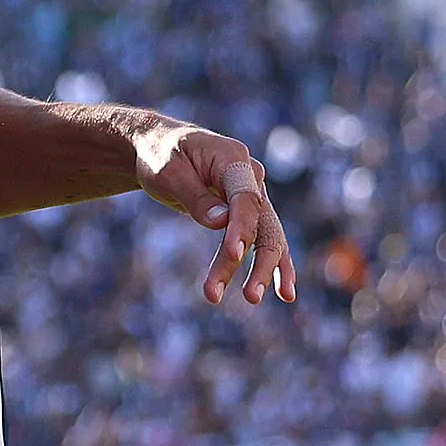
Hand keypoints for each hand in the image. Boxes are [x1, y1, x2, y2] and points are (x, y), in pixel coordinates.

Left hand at [137, 122, 296, 306]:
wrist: (161, 146)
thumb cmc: (161, 155)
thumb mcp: (168, 172)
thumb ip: (196, 197)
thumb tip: (221, 223)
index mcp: (233, 160)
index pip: (244, 198)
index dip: (242, 228)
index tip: (234, 255)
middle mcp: (252, 176)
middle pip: (264, 222)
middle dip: (259, 262)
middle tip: (250, 297)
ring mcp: (253, 194)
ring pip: (267, 235)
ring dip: (264, 270)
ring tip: (254, 299)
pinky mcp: (248, 211)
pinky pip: (264, 238)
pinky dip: (274, 264)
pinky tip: (285, 292)